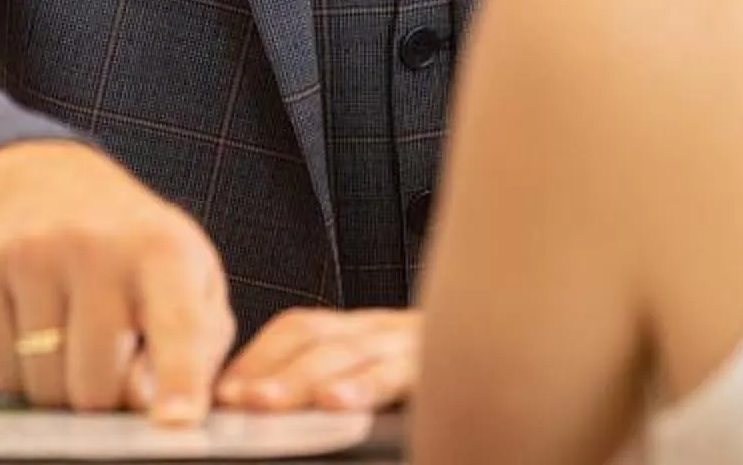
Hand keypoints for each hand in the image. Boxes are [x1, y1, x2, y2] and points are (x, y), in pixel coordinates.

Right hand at [0, 141, 235, 420]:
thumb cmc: (134, 249)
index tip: (177, 423)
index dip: (179, 381)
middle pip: (96, 389)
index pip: (178, 327)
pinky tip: (32, 328)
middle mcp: (95, 245)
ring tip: (70, 338)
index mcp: (164, 249)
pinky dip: (18, 374)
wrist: (42, 181)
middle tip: (109, 356)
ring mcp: (29, 254)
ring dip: (59, 389)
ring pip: (44, 390)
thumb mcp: (190, 279)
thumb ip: (198, 349)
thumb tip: (167, 413)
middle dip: (104, 396)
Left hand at [214, 308, 417, 412]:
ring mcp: (408, 346)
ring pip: (344, 354)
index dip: (255, 356)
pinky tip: (336, 402)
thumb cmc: (432, 378)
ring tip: (261, 403)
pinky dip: (363, 387)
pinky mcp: (435, 368)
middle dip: (265, 368)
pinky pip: (397, 374)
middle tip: (229, 399)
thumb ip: (332, 382)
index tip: (221, 389)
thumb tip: (263, 413)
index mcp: (359, 332)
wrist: (522, 359)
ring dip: (297, 379)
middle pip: (311, 339)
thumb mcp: (382, 372)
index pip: (297, 330)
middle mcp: (379, 332)